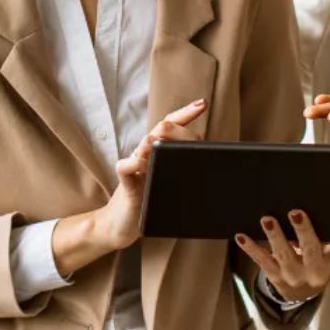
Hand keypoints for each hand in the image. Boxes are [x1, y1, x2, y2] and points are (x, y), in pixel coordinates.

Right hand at [96, 99, 207, 248]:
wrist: (120, 226)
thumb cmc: (149, 204)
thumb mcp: (169, 186)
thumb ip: (182, 172)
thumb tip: (208, 164)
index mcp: (157, 155)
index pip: (170, 127)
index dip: (185, 113)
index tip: (202, 103)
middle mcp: (144, 156)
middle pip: (161, 130)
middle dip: (177, 128)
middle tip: (191, 136)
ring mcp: (133, 168)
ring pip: (143, 145)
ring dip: (155, 140)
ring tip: (163, 138)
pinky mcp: (125, 184)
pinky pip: (125, 168)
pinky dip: (133, 164)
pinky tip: (142, 164)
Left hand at [236, 209, 329, 301]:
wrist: (303, 293)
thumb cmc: (318, 261)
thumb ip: (327, 232)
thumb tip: (310, 199)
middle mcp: (317, 271)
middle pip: (311, 250)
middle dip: (303, 231)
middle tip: (296, 212)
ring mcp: (295, 276)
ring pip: (284, 255)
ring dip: (275, 236)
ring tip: (267, 220)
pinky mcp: (276, 277)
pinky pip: (262, 261)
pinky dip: (251, 248)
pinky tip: (242, 236)